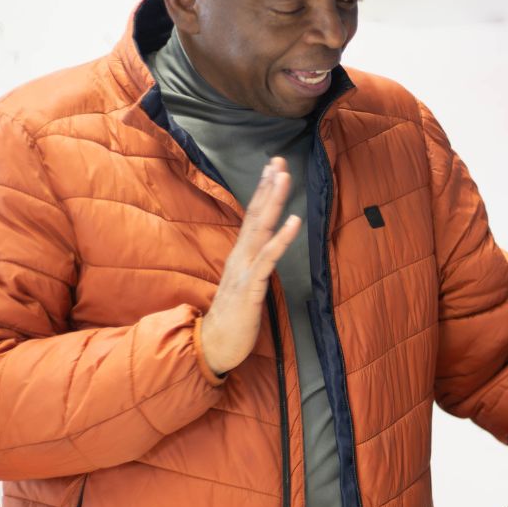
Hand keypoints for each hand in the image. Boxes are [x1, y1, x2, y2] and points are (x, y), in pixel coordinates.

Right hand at [200, 158, 300, 375]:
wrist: (213, 346)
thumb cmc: (232, 318)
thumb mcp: (245, 286)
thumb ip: (253, 268)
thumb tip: (264, 254)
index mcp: (240, 256)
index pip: (253, 218)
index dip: (263, 193)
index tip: (273, 169)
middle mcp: (240, 257)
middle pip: (256, 215)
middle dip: (268, 186)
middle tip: (279, 160)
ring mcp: (244, 270)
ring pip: (260, 229)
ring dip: (274, 202)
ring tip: (285, 177)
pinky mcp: (251, 287)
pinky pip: (268, 258)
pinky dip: (282, 238)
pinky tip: (295, 221)